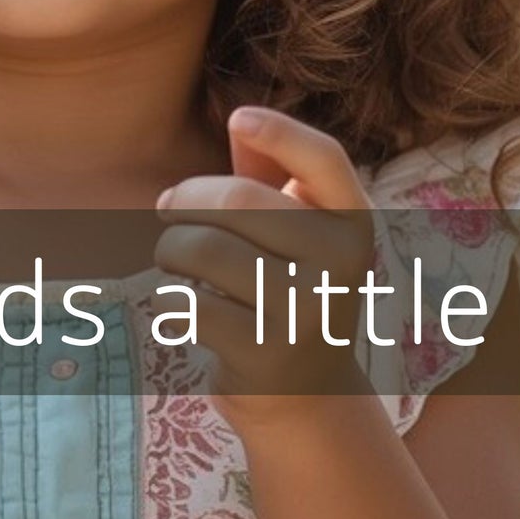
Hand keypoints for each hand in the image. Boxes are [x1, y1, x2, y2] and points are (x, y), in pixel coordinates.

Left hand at [153, 105, 386, 413]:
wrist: (306, 399)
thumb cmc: (289, 293)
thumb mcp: (295, 237)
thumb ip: (272, 179)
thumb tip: (240, 125)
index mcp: (354, 227)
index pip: (324, 160)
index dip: (281, 133)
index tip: (238, 119)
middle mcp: (341, 267)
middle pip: (239, 199)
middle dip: (185, 200)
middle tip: (165, 210)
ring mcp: (305, 314)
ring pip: (203, 249)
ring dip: (169, 249)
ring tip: (171, 259)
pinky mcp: (264, 355)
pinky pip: (186, 302)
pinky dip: (167, 299)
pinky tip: (178, 307)